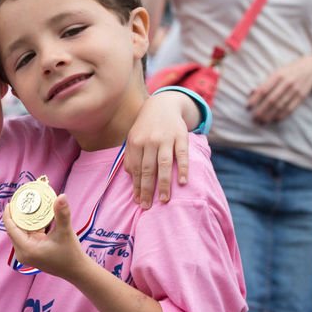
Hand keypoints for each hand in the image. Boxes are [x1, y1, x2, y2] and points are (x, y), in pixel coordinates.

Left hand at [3, 194, 84, 277]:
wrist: (76, 270)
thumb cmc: (70, 254)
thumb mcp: (65, 232)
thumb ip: (62, 214)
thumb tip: (62, 196)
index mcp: (26, 249)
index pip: (11, 229)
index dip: (9, 215)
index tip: (11, 202)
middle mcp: (22, 253)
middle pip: (14, 229)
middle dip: (18, 215)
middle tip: (21, 200)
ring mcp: (26, 253)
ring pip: (20, 232)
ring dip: (24, 220)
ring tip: (27, 204)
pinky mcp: (31, 252)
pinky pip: (26, 235)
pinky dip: (30, 226)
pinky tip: (34, 215)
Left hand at [125, 91, 190, 207]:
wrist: (162, 105)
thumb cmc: (146, 127)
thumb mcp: (133, 137)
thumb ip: (130, 155)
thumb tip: (129, 175)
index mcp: (135, 142)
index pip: (135, 169)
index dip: (137, 186)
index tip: (138, 201)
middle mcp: (149, 141)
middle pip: (147, 169)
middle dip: (147, 189)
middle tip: (147, 206)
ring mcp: (165, 138)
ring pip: (163, 164)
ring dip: (163, 183)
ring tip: (164, 200)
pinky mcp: (180, 136)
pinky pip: (182, 155)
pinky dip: (182, 169)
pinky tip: (182, 182)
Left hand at [247, 55, 311, 123]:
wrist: (311, 67)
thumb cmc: (289, 71)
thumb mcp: (277, 72)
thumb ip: (265, 83)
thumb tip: (251, 93)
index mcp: (278, 75)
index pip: (264, 89)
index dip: (255, 99)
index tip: (247, 107)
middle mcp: (287, 82)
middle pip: (271, 99)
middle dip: (261, 110)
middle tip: (254, 118)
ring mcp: (295, 89)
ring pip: (280, 105)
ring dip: (270, 115)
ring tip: (261, 122)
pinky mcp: (302, 96)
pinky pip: (291, 108)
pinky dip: (282, 115)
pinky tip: (274, 120)